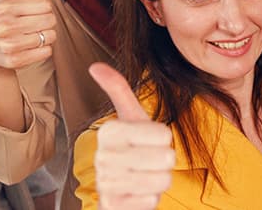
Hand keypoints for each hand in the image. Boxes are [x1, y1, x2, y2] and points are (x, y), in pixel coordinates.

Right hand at [0, 0, 56, 70]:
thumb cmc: (0, 16)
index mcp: (3, 6)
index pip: (46, 4)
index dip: (41, 8)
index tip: (27, 11)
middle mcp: (3, 26)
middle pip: (50, 20)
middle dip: (45, 22)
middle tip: (30, 24)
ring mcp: (8, 45)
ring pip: (50, 36)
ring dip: (45, 36)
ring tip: (29, 35)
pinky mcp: (14, 61)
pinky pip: (46, 52)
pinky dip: (43, 50)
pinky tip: (29, 47)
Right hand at [90, 63, 173, 209]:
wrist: (119, 191)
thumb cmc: (131, 149)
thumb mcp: (130, 118)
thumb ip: (117, 90)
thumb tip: (95, 65)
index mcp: (109, 132)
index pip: (163, 133)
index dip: (164, 139)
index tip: (150, 141)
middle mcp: (103, 156)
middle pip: (166, 158)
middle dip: (165, 162)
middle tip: (151, 161)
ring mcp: (106, 182)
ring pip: (161, 181)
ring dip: (159, 180)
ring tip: (145, 175)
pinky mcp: (112, 205)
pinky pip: (151, 201)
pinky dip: (150, 198)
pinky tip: (137, 193)